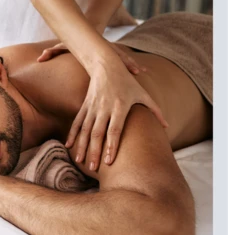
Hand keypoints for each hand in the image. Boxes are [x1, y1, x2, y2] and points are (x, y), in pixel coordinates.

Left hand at [39, 42, 145, 74]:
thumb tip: (39, 58)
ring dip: (132, 65)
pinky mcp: (112, 54)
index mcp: (96, 47)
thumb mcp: (62, 44)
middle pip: (118, 56)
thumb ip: (52, 50)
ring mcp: (110, 51)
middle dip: (128, 63)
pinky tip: (142, 71)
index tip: (113, 64)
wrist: (85, 28)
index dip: (111, 59)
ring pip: (124, 58)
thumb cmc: (72, 40)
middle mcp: (105, 49)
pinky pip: (124, 60)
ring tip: (142, 72)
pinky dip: (131, 64)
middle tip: (138, 72)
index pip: (104, 53)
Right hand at [67, 55, 168, 170]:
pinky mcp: (85, 105)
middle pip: (97, 133)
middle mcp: (104, 108)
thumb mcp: (143, 94)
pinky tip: (68, 145)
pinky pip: (77, 122)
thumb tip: (166, 126)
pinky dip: (72, 134)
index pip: (114, 130)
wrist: (106, 66)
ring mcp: (93, 107)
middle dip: (94, 151)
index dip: (111, 146)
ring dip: (82, 146)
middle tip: (93, 168)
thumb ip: (155, 110)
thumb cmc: (127, 81)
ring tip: (80, 161)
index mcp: (120, 107)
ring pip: (85, 130)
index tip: (109, 161)